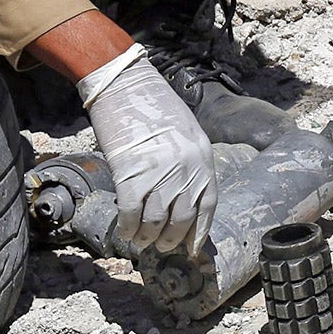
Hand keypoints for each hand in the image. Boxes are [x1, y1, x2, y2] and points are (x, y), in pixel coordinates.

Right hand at [78, 46, 217, 255]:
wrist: (126, 85)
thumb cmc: (154, 107)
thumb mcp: (186, 134)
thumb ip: (189, 164)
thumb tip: (182, 196)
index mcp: (203, 159)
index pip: (207, 207)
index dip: (199, 232)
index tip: (191, 247)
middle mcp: (185, 171)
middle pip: (181, 219)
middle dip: (170, 238)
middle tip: (160, 245)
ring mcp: (159, 175)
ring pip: (156, 223)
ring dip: (147, 238)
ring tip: (141, 241)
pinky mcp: (131, 176)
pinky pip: (131, 215)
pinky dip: (128, 228)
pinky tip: (125, 233)